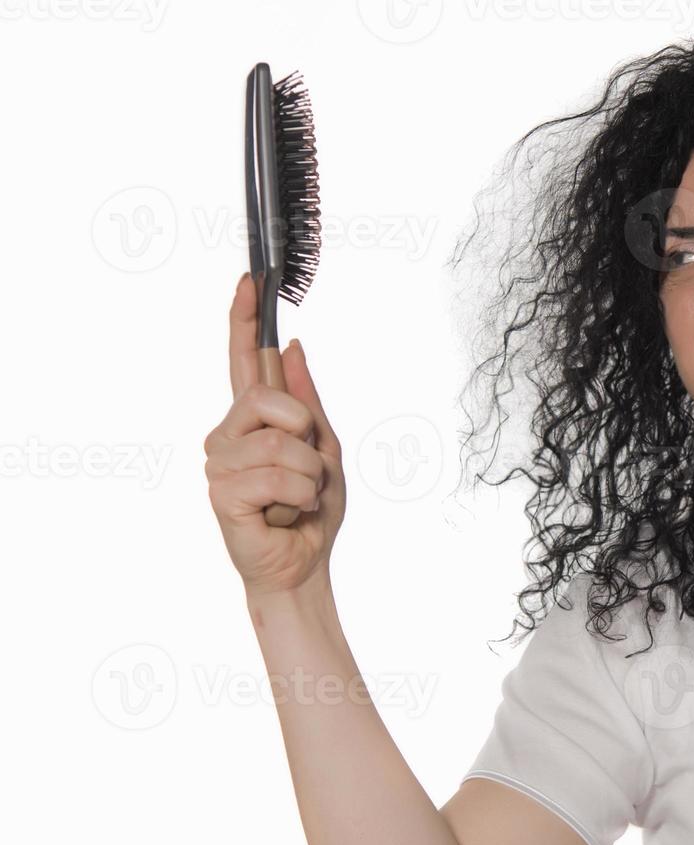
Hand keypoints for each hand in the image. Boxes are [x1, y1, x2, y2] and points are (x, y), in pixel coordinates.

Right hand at [204, 272, 345, 595]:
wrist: (305, 564)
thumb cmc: (311, 510)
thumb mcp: (323, 448)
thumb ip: (305, 401)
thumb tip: (290, 348)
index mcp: (252, 420)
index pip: (242, 361)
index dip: (243, 320)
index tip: (250, 279)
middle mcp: (226, 435)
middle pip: (270, 400)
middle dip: (307, 436)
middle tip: (307, 473)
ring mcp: (219, 463)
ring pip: (283, 444)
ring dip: (311, 478)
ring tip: (299, 499)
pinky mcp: (221, 494)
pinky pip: (278, 479)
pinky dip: (300, 500)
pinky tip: (286, 516)